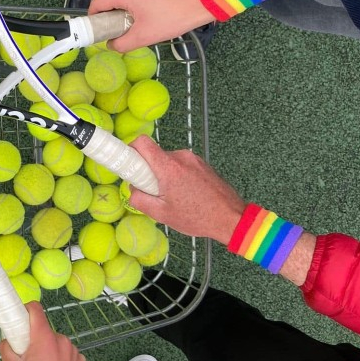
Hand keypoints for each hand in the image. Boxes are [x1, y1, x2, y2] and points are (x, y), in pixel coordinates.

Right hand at [0, 301, 85, 360]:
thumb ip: (7, 349)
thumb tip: (8, 341)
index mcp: (44, 338)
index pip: (36, 309)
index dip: (26, 310)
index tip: (20, 319)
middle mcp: (62, 340)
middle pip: (45, 331)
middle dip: (35, 339)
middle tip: (27, 357)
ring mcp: (74, 351)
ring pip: (56, 343)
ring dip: (48, 350)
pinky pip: (66, 354)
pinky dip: (60, 360)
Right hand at [89, 0, 215, 50]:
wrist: (200, 3)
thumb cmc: (171, 19)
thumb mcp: (144, 37)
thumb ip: (121, 43)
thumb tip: (110, 44)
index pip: (98, 2)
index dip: (93, 17)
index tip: (97, 30)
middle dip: (111, 15)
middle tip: (120, 31)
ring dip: (124, 10)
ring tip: (136, 24)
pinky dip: (134, 3)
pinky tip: (146, 14)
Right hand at [128, 136, 245, 243]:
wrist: (230, 217)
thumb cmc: (197, 217)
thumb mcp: (161, 214)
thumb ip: (139, 199)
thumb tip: (132, 189)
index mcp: (168, 167)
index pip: (141, 143)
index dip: (130, 150)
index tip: (129, 166)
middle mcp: (181, 157)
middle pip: (154, 155)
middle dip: (149, 171)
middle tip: (154, 192)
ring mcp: (193, 159)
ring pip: (167, 161)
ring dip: (164, 175)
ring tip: (173, 197)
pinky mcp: (202, 163)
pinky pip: (181, 165)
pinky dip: (177, 176)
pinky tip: (185, 194)